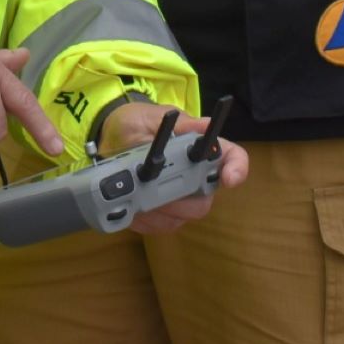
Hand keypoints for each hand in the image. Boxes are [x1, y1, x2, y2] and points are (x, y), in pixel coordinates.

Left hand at [98, 103, 249, 234]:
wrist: (106, 141)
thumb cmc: (133, 123)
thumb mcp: (149, 117)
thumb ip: (176, 123)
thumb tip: (205, 125)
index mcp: (198, 147)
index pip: (231, 157)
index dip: (237, 169)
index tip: (229, 179)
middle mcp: (195, 176)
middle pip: (205, 199)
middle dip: (179, 197)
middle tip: (154, 187)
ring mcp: (180, 199)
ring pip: (182, 217)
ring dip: (156, 208)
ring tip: (134, 192)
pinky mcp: (162, 215)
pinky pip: (160, 226)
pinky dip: (143, 218)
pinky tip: (130, 204)